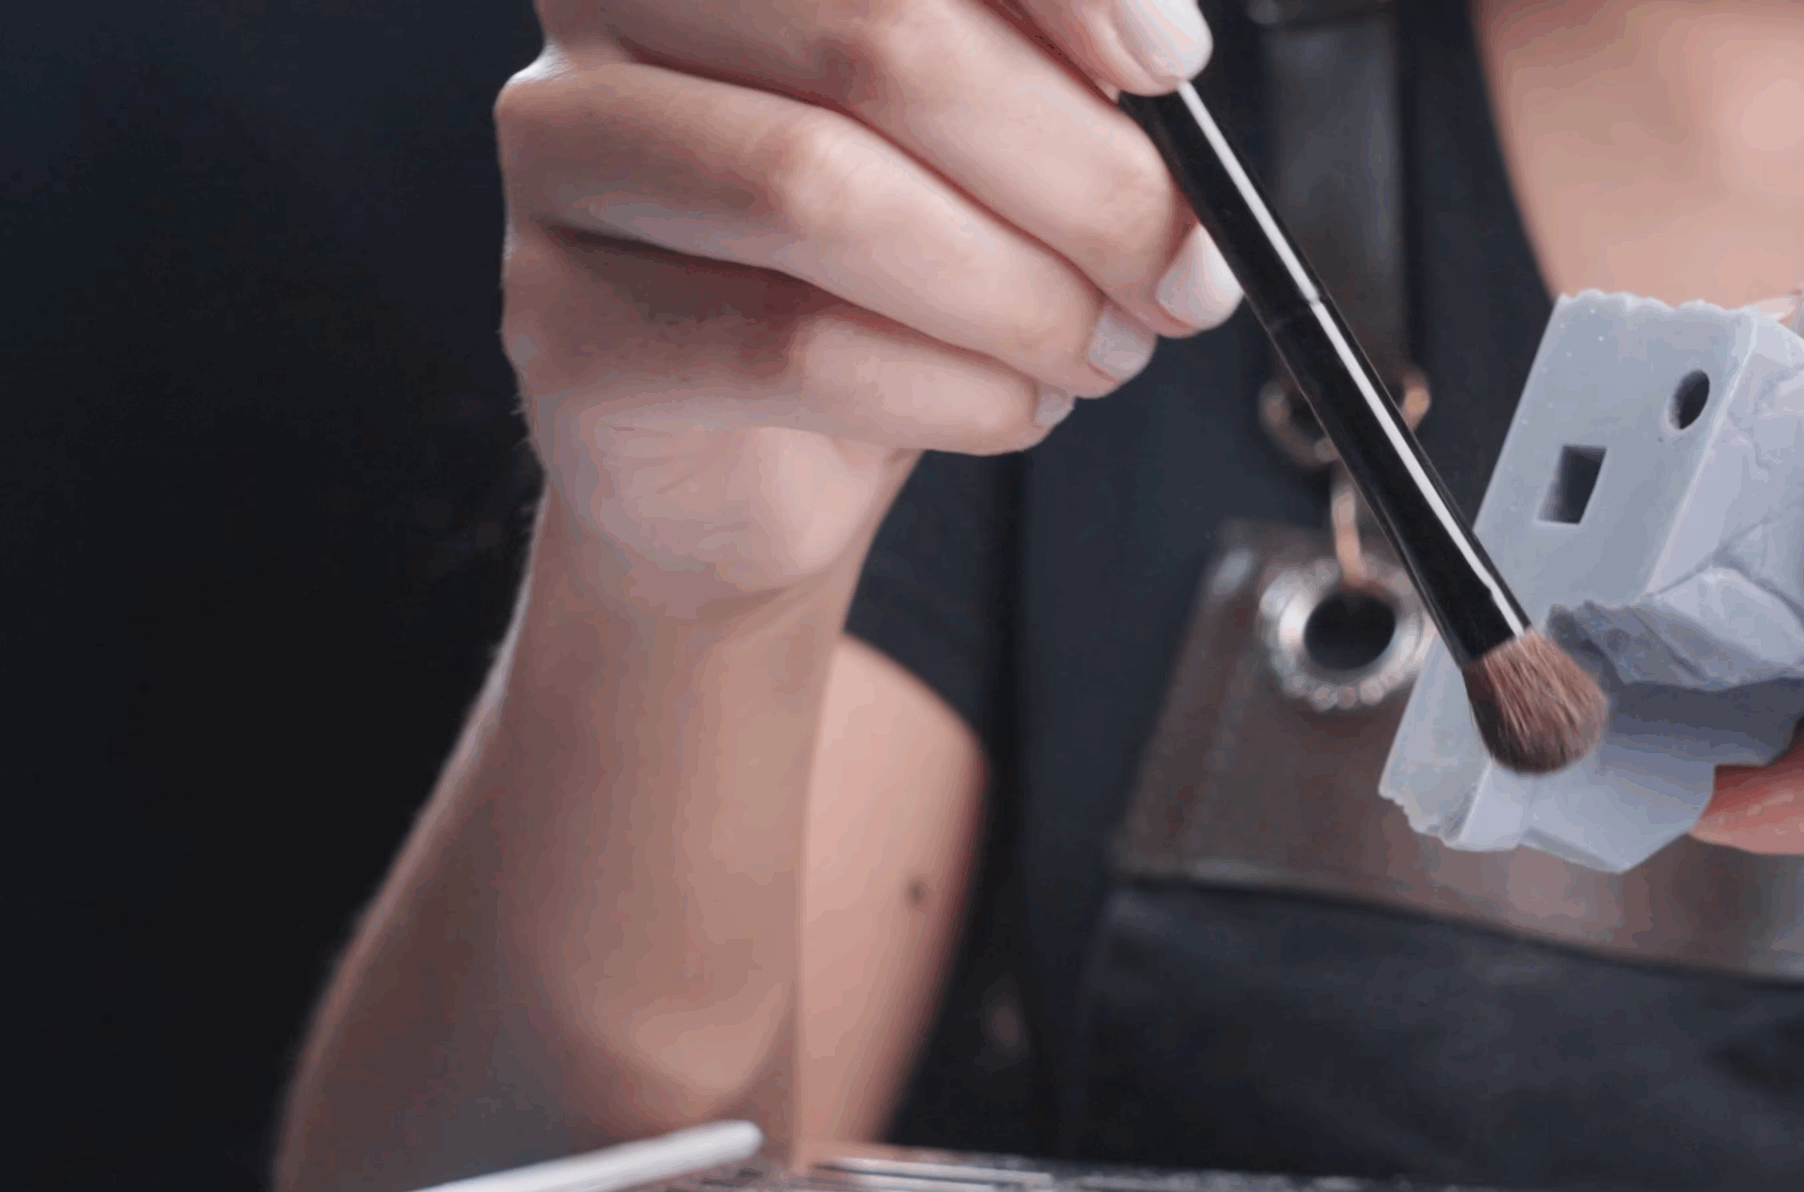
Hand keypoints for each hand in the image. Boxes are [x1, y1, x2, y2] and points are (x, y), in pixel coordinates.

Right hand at [495, 0, 1240, 614]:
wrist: (755, 471)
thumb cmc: (879, 280)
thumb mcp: (991, 145)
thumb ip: (1060, 81)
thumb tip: (1165, 74)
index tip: (1172, 66)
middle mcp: (609, 2)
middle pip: (879, 45)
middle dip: (1079, 179)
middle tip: (1182, 275)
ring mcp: (561, 156)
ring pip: (821, 195)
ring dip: (1019, 296)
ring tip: (1103, 351)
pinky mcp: (560, 325)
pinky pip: (787, 348)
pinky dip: (952, 390)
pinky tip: (1016, 406)